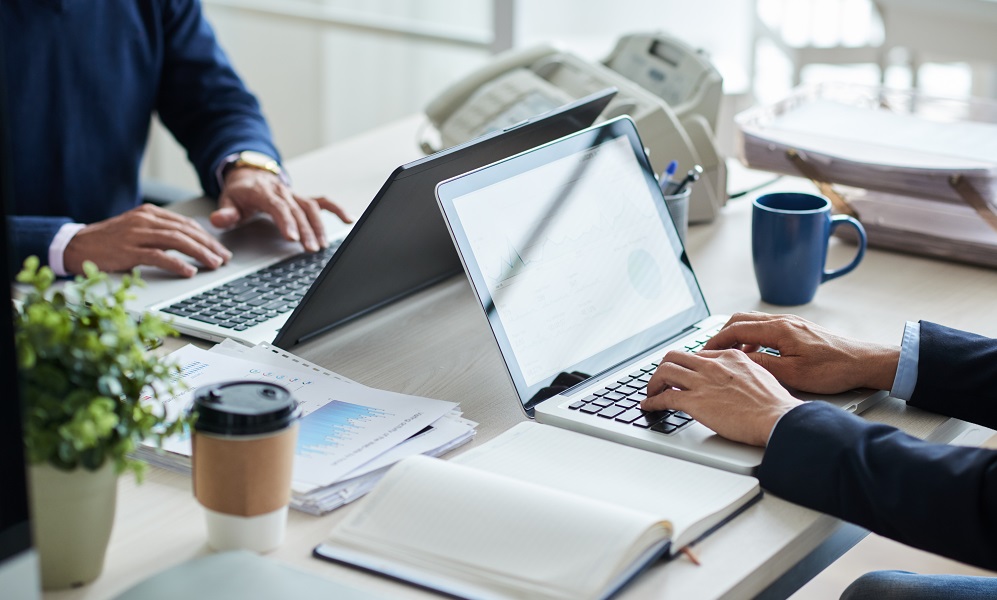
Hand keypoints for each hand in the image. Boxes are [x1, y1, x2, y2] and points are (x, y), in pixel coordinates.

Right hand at [63, 204, 231, 277]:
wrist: (76, 245)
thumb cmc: (109, 241)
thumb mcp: (137, 229)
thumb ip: (161, 231)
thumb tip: (191, 241)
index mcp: (149, 213)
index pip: (186, 224)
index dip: (207, 237)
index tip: (221, 249)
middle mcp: (145, 221)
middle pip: (186, 231)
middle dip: (209, 245)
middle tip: (224, 258)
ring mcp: (136, 235)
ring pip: (177, 241)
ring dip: (200, 253)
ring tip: (214, 264)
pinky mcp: (128, 251)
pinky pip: (158, 256)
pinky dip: (177, 263)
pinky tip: (189, 271)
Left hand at [211, 169, 351, 252]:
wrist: (250, 175)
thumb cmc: (240, 193)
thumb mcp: (227, 201)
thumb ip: (225, 212)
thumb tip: (219, 219)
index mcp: (263, 192)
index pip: (277, 206)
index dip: (286, 221)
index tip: (292, 237)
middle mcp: (283, 192)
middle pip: (298, 211)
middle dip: (306, 231)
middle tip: (310, 249)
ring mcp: (295, 195)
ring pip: (311, 208)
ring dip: (319, 227)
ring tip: (322, 245)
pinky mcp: (303, 198)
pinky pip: (323, 202)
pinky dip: (336, 210)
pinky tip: (348, 220)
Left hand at [641, 349, 801, 446]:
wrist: (776, 417)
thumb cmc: (774, 404)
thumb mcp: (760, 375)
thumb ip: (743, 372)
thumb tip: (736, 380)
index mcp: (730, 357)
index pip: (697, 355)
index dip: (686, 365)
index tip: (682, 373)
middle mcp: (713, 365)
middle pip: (675, 357)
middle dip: (664, 368)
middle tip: (661, 380)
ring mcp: (702, 382)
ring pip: (664, 372)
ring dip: (653, 383)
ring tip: (651, 392)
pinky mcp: (695, 402)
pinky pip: (664, 397)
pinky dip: (652, 401)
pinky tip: (649, 406)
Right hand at [703, 312, 899, 393]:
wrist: (864, 362)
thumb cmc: (834, 369)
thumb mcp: (793, 372)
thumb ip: (762, 363)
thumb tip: (739, 359)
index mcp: (779, 329)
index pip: (736, 328)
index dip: (716, 340)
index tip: (703, 351)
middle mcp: (784, 321)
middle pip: (741, 319)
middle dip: (722, 334)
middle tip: (710, 351)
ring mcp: (791, 323)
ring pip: (753, 322)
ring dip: (737, 335)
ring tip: (729, 354)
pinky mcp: (798, 329)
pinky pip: (766, 327)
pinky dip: (752, 337)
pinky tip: (755, 353)